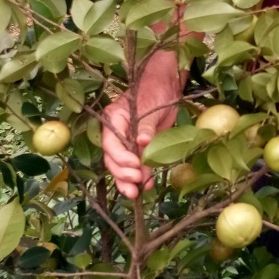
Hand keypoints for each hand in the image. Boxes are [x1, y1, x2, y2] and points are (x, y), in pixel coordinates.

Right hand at [102, 73, 180, 198]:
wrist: (166, 87)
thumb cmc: (155, 91)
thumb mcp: (151, 106)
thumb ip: (146, 126)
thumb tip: (142, 142)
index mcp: (114, 120)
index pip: (111, 143)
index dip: (121, 157)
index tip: (135, 165)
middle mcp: (116, 133)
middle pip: (113, 159)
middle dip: (123, 173)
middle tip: (137, 183)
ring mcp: (127, 142)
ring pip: (122, 166)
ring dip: (129, 180)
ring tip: (139, 191)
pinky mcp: (139, 149)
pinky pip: (136, 166)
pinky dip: (141, 177)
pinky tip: (148, 185)